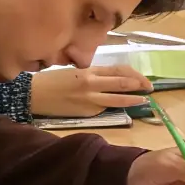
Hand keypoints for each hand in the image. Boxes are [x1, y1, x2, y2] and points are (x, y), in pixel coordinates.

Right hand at [29, 65, 150, 117]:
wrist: (33, 95)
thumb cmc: (52, 79)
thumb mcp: (75, 70)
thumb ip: (95, 74)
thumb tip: (114, 78)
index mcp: (89, 71)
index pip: (119, 71)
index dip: (135, 75)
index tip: (145, 79)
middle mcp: (92, 85)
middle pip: (122, 84)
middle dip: (139, 86)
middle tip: (150, 88)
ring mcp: (89, 101)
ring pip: (116, 100)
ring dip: (132, 100)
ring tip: (143, 100)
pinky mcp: (85, 113)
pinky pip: (103, 109)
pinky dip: (111, 106)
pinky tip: (117, 105)